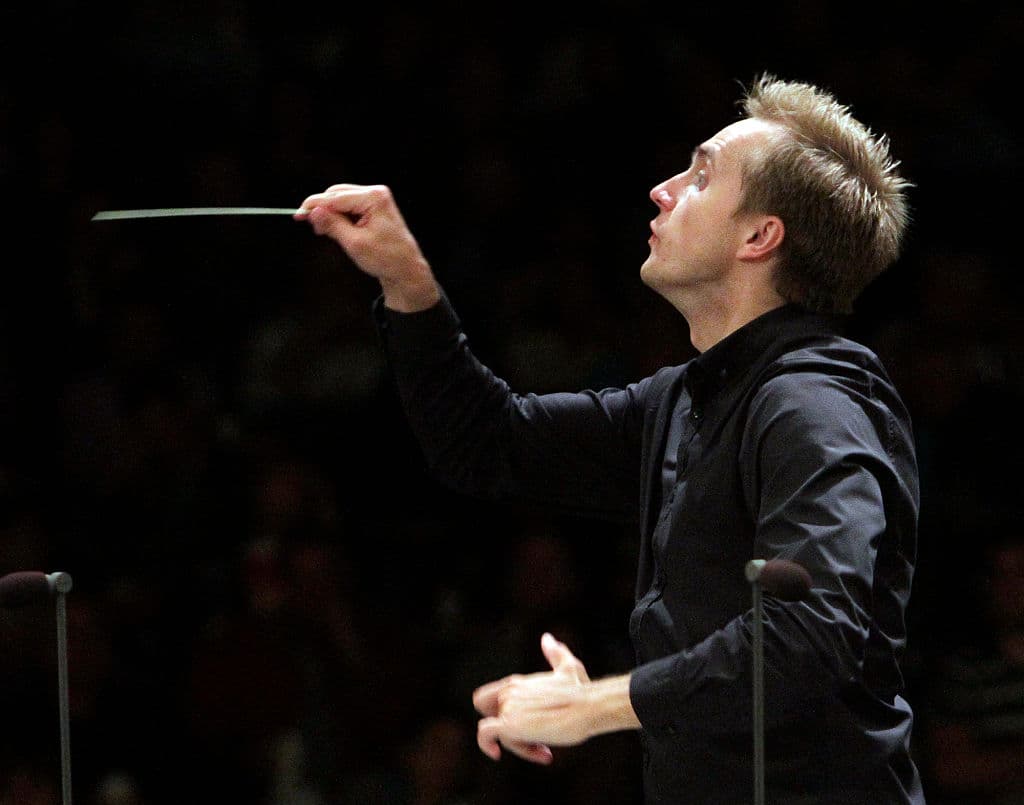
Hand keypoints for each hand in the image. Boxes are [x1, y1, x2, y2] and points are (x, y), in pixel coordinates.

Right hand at [295, 183, 438, 311]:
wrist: (406, 268)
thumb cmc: (386, 258)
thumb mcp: (354, 243)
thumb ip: (333, 225)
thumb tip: (313, 212)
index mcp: (374, 198)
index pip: (336, 198)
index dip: (314, 206)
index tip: (298, 214)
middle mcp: (376, 193)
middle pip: (337, 194)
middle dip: (322, 210)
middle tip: (313, 228)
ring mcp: (376, 199)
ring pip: (341, 200)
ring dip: (330, 214)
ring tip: (324, 232)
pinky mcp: (374, 207)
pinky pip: (349, 206)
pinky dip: (339, 216)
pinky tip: (334, 229)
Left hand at [472, 632, 592, 764]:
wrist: (588, 707)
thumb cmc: (582, 690)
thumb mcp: (568, 667)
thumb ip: (555, 653)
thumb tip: (548, 638)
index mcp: (516, 683)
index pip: (485, 699)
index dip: (497, 716)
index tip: (519, 727)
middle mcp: (508, 693)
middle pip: (496, 723)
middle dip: (514, 733)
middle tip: (539, 741)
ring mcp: (507, 707)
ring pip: (497, 733)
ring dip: (520, 745)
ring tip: (546, 750)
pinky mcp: (508, 724)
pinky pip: (486, 735)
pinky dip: (488, 745)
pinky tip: (499, 753)